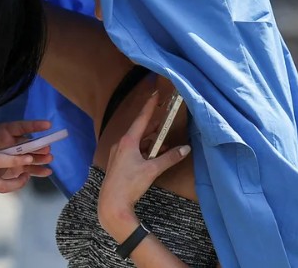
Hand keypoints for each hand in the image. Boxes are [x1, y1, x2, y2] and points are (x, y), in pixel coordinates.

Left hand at [0, 120, 53, 178]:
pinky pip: (29, 168)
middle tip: (46, 149)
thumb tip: (6, 145)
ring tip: (48, 159)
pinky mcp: (17, 166)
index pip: (22, 127)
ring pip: (31, 156)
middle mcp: (14, 142)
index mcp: (6, 132)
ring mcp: (17, 155)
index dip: (35, 125)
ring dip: (40, 158)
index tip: (47, 125)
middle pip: (29, 144)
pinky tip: (47, 171)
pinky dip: (38, 170)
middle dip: (38, 146)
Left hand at [97, 96, 189, 240]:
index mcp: (128, 141)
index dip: (150, 105)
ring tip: (164, 137)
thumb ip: (169, 158)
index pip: (142, 118)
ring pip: (137, 141)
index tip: (155, 93)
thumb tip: (185, 149)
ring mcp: (118, 153)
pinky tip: (154, 154)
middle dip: (153, 123)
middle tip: (163, 114)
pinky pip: (133, 150)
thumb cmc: (130, 184)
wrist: (112, 203)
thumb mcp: (152, 170)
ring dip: (150, 139)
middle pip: (139, 129)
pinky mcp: (118, 163)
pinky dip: (144, 149)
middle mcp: (121, 144)